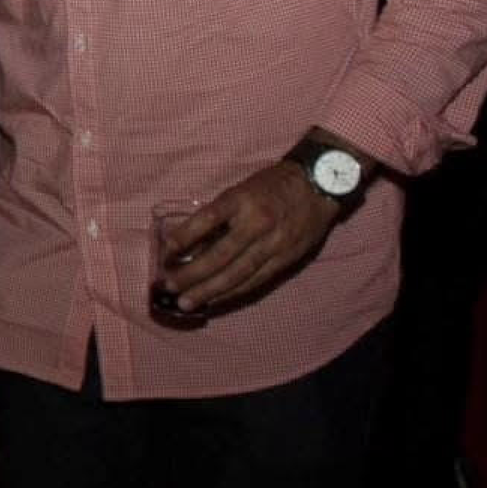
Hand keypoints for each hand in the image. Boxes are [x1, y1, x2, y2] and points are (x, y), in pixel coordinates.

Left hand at [156, 161, 340, 314]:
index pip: (209, 218)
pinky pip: (256, 280)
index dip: (186, 236)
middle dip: (192, 274)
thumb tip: (189, 241)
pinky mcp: (286, 259)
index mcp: (241, 199)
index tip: (166, 251)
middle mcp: (257, 223)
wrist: (320, 184)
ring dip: (209, 291)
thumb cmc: (272, 185)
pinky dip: (233, 292)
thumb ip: (219, 214)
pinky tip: (214, 300)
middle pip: (221, 255)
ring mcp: (274, 244)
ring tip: (187, 303)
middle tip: (169, 287)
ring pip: (238, 274)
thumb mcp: (241, 189)